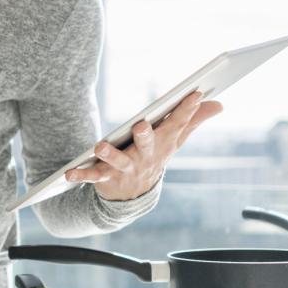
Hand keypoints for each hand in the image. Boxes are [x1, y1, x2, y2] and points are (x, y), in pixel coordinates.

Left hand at [65, 91, 223, 201]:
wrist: (134, 195)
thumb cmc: (155, 156)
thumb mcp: (174, 140)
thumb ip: (194, 120)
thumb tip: (219, 104)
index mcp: (163, 144)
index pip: (177, 124)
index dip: (187, 109)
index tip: (195, 92)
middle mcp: (146, 156)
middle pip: (147, 144)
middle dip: (145, 135)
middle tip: (141, 125)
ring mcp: (126, 168)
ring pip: (118, 162)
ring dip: (109, 155)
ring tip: (99, 147)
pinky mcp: (107, 177)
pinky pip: (93, 176)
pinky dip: (81, 176)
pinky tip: (68, 174)